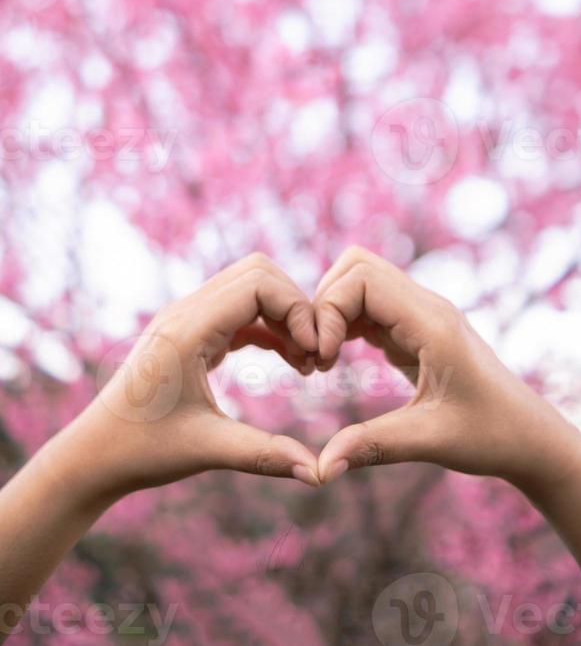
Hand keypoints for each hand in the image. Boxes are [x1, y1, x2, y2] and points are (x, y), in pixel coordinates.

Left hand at [57, 254, 320, 500]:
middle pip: (258, 273)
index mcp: (188, 329)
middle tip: (315, 354)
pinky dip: (269, 327)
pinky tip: (290, 361)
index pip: (258, 283)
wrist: (93, 455)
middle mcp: (186, 312)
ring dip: (283, 316)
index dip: (296, 309)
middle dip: (295, 306)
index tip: (314, 353)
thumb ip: (265, 455)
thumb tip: (320, 475)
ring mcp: (187, 319)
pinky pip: (240, 311)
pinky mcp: (191, 333)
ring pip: (250, 287)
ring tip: (306, 362)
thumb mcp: (207, 451)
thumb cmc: (142, 452)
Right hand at [314, 247, 580, 489]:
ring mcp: (422, 315)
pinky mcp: (416, 329)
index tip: (323, 361)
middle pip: (357, 267)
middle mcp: (427, 307)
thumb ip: (373, 446)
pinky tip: (338, 361)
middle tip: (318, 357)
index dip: (330, 310)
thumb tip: (320, 470)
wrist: (530, 437)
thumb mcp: (430, 442)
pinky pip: (370, 305)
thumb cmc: (490, 437)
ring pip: (362, 281)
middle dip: (326, 304)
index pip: (362, 279)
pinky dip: (346, 323)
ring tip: (324, 361)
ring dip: (334, 312)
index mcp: (432, 323)